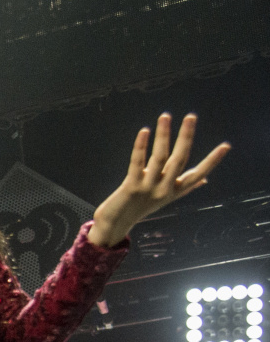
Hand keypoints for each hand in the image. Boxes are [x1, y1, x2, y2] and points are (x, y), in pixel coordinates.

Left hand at [88, 113, 229, 247]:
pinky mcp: (131, 187)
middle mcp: (164, 190)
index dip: (212, 161)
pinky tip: (144, 131)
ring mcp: (148, 188)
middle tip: (191, 116)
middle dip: (186, 137)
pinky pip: (137, 163)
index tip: (226, 146)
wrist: (115, 224)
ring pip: (159, 158)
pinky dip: (141, 146)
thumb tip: (204, 180)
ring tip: (165, 117)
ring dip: (163, 135)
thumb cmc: (140, 207)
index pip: (197, 174)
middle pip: (179, 159)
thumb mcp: (164, 197)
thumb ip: (183, 187)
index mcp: (174, 191)